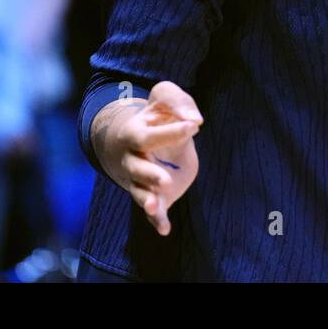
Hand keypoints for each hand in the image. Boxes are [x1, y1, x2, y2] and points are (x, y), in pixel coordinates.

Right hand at [95, 81, 202, 235]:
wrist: (142, 139)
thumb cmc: (158, 116)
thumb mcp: (166, 98)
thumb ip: (178, 102)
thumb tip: (195, 120)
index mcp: (134, 134)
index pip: (149, 137)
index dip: (171, 132)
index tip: (194, 126)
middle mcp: (133, 159)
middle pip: (137, 169)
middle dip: (150, 176)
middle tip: (166, 180)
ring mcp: (141, 180)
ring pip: (140, 193)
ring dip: (147, 201)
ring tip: (154, 208)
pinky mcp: (153, 195)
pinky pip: (152, 212)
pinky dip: (157, 221)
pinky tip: (164, 229)